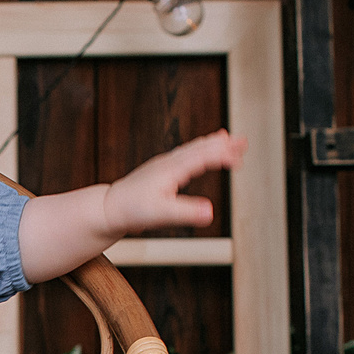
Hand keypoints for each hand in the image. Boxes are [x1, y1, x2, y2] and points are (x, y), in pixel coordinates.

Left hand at [99, 129, 245, 237]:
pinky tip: (203, 149)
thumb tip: (210, 212)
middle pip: (200, 148)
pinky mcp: (161, 169)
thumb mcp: (161, 215)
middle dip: (223, 145)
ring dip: (213, 143)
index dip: (222, 157)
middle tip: (244, 141)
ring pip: (193, 148)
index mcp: (171, 170)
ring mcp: (165, 164)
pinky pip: (186, 153)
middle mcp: (169, 163)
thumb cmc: (131, 211)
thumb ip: (186, 212)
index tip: (239, 161)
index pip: (202, 158)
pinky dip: (200, 148)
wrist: (109, 208)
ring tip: (230, 138)